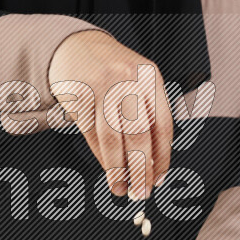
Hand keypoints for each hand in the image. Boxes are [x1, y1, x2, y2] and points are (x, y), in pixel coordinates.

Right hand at [49, 30, 172, 199]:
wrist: (75, 47)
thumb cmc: (113, 72)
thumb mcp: (139, 82)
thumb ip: (150, 114)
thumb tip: (155, 164)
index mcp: (150, 77)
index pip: (163, 125)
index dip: (162, 157)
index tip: (159, 178)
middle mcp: (127, 80)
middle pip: (139, 135)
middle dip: (141, 170)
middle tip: (142, 192)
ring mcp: (101, 88)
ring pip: (113, 139)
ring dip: (118, 170)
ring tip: (122, 189)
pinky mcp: (78, 98)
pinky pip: (92, 136)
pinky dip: (101, 158)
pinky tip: (108, 170)